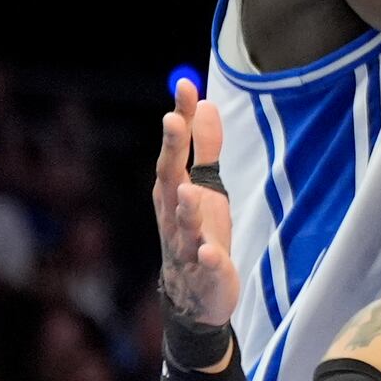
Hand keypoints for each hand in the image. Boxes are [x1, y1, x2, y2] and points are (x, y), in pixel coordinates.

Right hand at [152, 79, 237, 326]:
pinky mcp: (207, 273)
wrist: (197, 297)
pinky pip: (206, 266)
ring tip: (190, 188)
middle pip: (170, 179)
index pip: (175, 150)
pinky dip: (207, 259)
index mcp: (174, 191)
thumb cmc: (199, 233)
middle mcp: (174, 215)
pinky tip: (210, 252)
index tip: (185, 84)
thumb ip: (207, 148)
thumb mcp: (208, 186)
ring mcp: (188, 245)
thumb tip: (205, 103)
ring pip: (183, 224)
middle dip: (173, 149)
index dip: (180, 118)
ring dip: (186, 206)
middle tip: (173, 119)